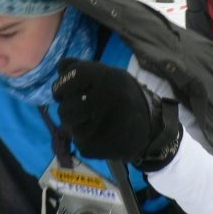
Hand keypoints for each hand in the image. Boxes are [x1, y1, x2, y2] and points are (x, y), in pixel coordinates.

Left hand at [52, 59, 181, 171]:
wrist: (152, 128)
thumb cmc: (126, 98)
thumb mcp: (112, 75)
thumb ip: (85, 69)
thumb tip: (60, 67)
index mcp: (108, 78)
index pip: (71, 76)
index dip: (62, 84)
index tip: (62, 92)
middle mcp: (103, 99)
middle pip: (65, 106)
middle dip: (67, 108)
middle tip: (79, 109)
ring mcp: (99, 125)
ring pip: (69, 125)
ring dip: (75, 124)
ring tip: (91, 122)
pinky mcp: (96, 146)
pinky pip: (78, 141)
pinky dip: (84, 138)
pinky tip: (99, 134)